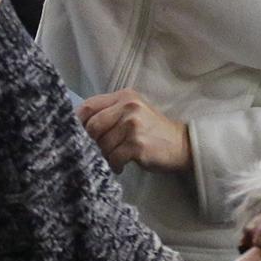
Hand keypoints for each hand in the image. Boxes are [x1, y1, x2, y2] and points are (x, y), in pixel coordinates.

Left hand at [77, 89, 192, 173]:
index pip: (89, 106)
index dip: (79, 122)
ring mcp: (133, 125)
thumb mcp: (133, 112)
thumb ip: (110, 112)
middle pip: (92, 126)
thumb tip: (79, 127)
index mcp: (124, 96)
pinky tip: (121, 165)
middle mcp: (128, 107)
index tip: (79, 135)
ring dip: (105, 156)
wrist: (181, 144)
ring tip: (116, 157)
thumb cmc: (152, 130)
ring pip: (102, 144)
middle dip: (92, 142)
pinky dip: (114, 165)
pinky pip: (113, 157)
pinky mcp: (137, 144)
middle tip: (99, 150)